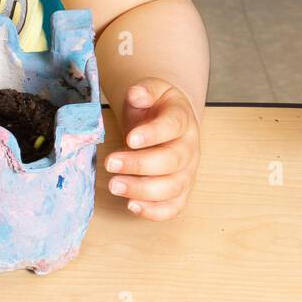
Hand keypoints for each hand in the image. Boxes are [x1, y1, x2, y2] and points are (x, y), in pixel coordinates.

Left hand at [104, 79, 198, 220]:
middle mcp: (190, 148)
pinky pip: (174, 207)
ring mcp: (187, 171)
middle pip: (172, 160)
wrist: (169, 121)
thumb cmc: (156, 108)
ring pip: (173, 186)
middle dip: (140, 165)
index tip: (130, 139)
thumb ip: (144, 90)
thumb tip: (137, 94)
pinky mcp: (180, 190)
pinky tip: (132, 205)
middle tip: (111, 163)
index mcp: (183, 119)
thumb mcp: (151, 90)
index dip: (153, 134)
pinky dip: (155, 211)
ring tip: (115, 186)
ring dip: (143, 190)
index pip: (173, 126)